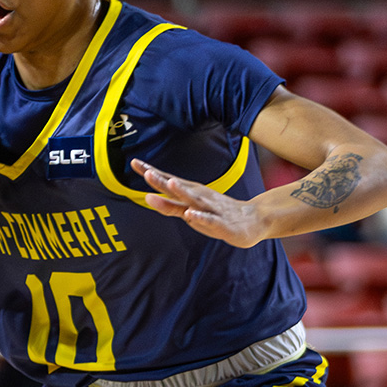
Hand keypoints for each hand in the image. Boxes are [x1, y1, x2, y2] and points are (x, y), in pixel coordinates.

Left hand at [132, 159, 264, 247]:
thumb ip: (169, 205)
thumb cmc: (216, 214)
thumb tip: (149, 197)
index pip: (166, 180)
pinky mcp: (221, 223)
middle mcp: (198, 197)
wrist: (253, 220)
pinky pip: (209, 220)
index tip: (133, 162)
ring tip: (170, 184)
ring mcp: (210, 209)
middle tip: (146, 172)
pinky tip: (190, 215)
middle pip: (177, 188)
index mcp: (190, 193)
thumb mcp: (189, 210)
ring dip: (181, 192)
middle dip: (162, 180)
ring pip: (194, 199)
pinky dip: (199, 217)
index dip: (150, 172)